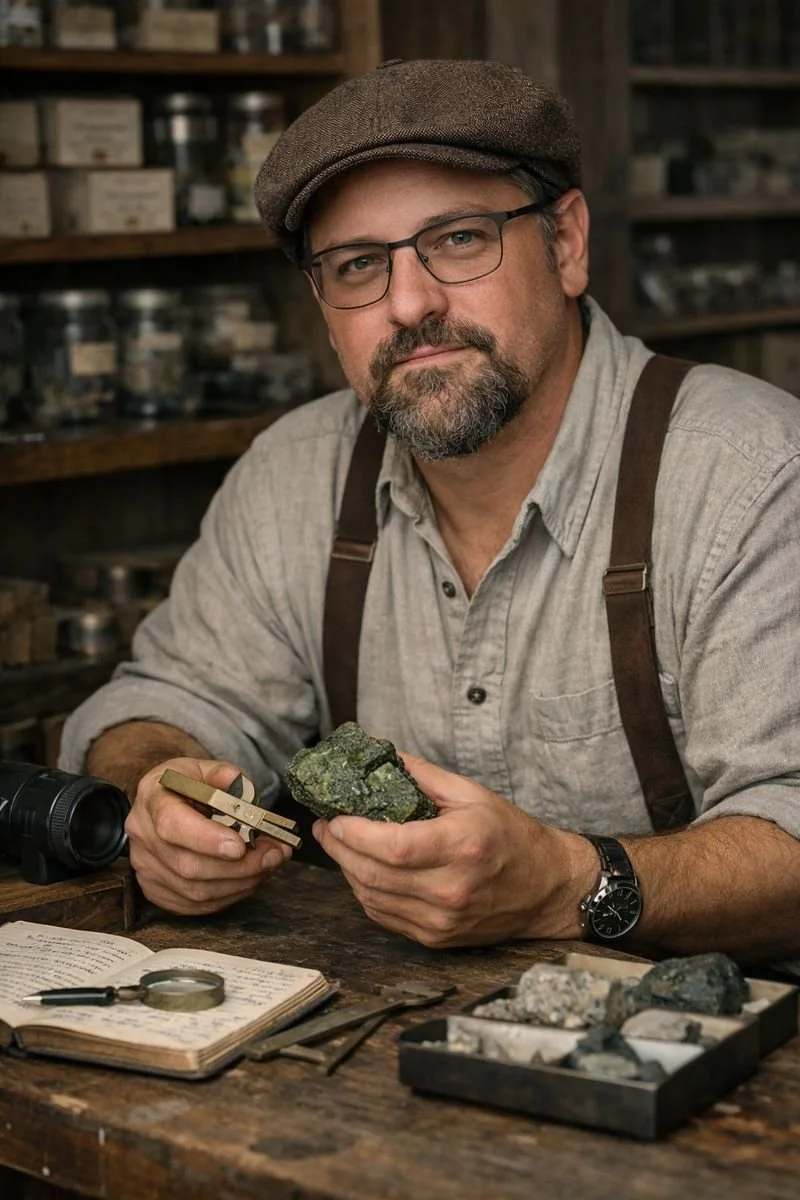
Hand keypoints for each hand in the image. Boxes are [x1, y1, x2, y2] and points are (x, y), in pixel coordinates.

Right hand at [125, 757, 291, 915]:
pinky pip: (195, 904)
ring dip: (241, 882)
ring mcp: (146, 867)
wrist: (162, 804)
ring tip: (270, 864)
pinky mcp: (156, 890)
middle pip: (188, 865)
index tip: (240, 846)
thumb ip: (222, 775)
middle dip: (239, 866)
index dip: (206, 839)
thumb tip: (238, 786)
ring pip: (194, 891)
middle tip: (275, 854)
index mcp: (152, 798)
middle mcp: (142, 835)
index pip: (171, 825)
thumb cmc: (187, 786)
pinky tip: (251, 878)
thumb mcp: (203, 768)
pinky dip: (230, 895)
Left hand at [313, 753, 594, 947]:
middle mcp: (450, 889)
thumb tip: (379, 756)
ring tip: (339, 843)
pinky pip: (384, 915)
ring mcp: (441, 920)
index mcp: (462, 848)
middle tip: (326, 825)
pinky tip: (362, 869)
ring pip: (371, 898)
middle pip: (373, 875)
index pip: (392, 847)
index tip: (335, 815)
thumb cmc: (511, 836)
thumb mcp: (471, 793)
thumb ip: (421, 776)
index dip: (354, 833)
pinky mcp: (435, 938)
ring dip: (347, 870)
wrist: (547, 888)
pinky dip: (366, 891)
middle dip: (338, 848)